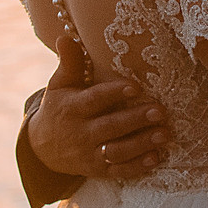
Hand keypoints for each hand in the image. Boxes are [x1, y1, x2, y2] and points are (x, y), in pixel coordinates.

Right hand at [27, 36, 169, 180]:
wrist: (43, 147)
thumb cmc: (60, 107)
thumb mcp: (60, 85)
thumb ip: (69, 62)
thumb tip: (65, 36)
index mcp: (73, 108)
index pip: (94, 100)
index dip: (114, 93)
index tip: (136, 87)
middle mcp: (80, 133)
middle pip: (110, 127)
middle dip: (136, 120)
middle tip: (160, 111)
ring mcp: (89, 154)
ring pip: (117, 151)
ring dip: (142, 144)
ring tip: (164, 134)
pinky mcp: (97, 170)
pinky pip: (118, 171)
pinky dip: (137, 167)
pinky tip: (156, 157)